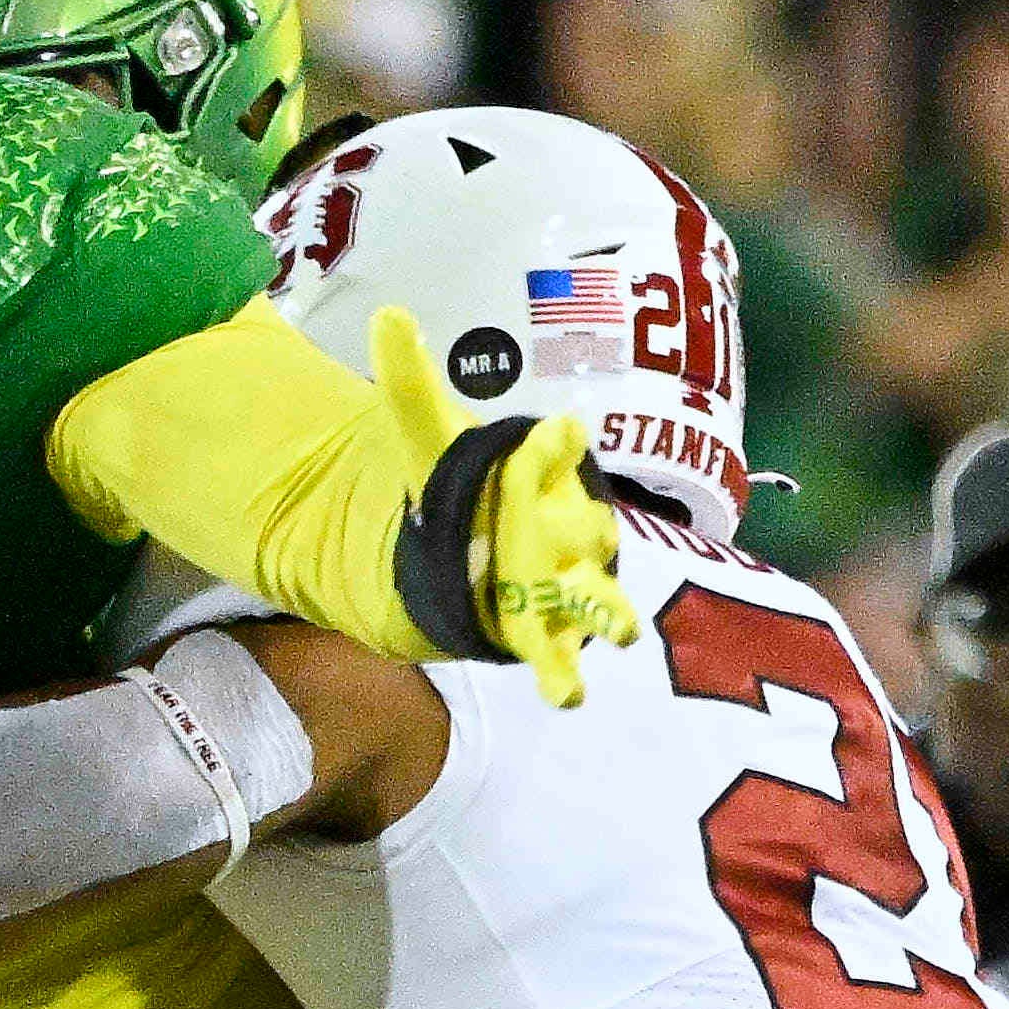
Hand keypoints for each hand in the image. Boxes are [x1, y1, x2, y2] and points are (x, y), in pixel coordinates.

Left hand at [371, 308, 637, 706]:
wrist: (477, 546)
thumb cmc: (468, 489)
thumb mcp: (427, 441)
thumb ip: (411, 387)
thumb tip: (387, 314)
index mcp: (541, 472)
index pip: (555, 450)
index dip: (559, 444)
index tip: (560, 429)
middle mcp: (564, 524)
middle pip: (582, 525)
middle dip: (579, 532)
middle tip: (578, 533)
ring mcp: (565, 580)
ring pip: (595, 593)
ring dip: (605, 611)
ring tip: (622, 630)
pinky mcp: (550, 630)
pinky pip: (563, 655)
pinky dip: (565, 675)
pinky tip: (567, 694)